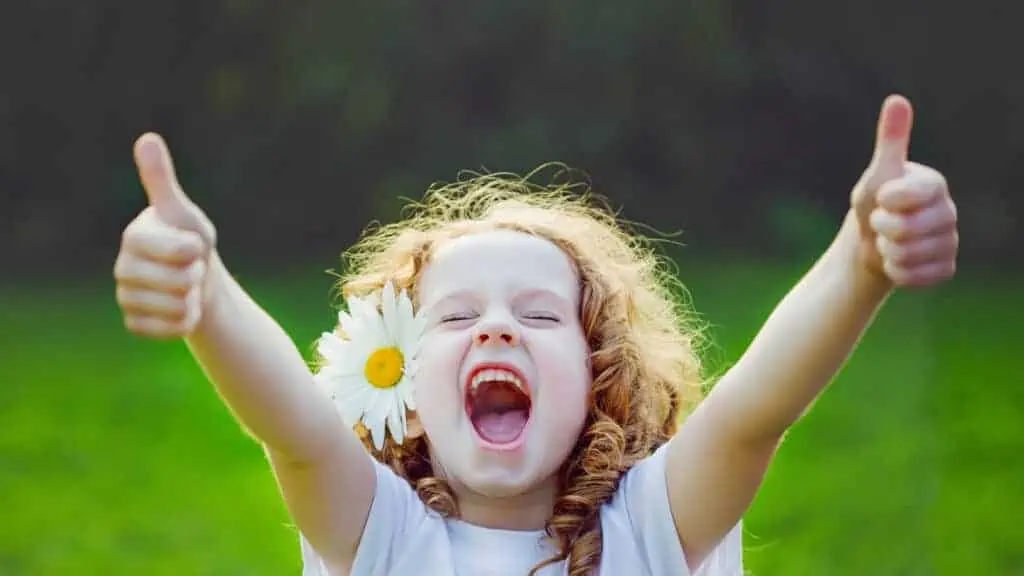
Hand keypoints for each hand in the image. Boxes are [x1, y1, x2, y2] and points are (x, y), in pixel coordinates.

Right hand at [114, 133, 217, 337]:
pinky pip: (168, 330)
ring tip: (186, 288)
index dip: (195, 251)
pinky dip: (184, 322)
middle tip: (191, 268)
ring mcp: (125, 296)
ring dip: (192, 300)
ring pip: (174, 307)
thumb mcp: (184, 212)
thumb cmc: (190, 241)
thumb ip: (162, 181)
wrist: (195, 282)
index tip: (195, 246)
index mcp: (134, 235)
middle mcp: (122, 266)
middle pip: (177, 282)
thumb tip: (146, 139)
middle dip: (196, 277)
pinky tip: (179, 309)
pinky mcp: (133, 323)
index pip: (177, 250)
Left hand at [850, 95, 958, 287]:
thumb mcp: (877, 174)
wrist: (871, 243)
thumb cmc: (874, 203)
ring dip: (887, 252)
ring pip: (909, 254)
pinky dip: (896, 272)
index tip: (881, 200)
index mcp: (935, 185)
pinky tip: (897, 261)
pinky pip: (915, 276)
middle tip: (881, 224)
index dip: (886, 202)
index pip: (908, 196)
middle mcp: (949, 212)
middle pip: (906, 230)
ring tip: (888, 242)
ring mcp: (950, 242)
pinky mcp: (946, 268)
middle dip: (881, 229)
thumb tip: (897, 99)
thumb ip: (890, 140)